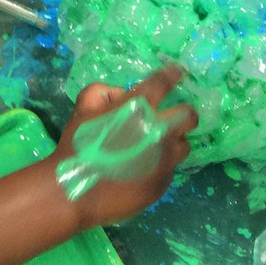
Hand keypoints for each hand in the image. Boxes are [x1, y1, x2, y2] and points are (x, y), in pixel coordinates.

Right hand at [53, 66, 195, 230]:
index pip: (163, 83)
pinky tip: (144, 168)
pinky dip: (161, 163)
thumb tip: (122, 95)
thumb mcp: (82, 108)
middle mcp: (157, 131)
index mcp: (137, 108)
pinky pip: (170, 168)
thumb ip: (103, 92)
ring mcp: (163, 159)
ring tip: (159, 145)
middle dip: (185, 113)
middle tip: (175, 116)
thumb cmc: (77, 146)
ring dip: (174, 141)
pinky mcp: (162, 182)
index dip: (172, 74)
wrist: (76, 192)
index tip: (176, 72)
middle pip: (189, 116)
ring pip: (184, 145)